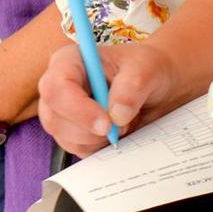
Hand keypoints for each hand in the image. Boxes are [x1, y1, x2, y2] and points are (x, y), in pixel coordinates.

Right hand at [38, 41, 185, 156]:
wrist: (158, 86)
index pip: (56, 87)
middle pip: (54, 118)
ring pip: (64, 138)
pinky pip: (77, 150)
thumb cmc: (147, 69)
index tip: (107, 123)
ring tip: (121, 123)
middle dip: (88, 130)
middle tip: (120, 127)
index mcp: (71, 61)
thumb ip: (132, 87)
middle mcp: (61, 87)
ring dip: (97, 139)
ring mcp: (63, 112)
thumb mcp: (148, 69)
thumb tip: (116, 114)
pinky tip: (116, 132)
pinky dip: (99, 147)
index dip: (77, 109)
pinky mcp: (72, 133)